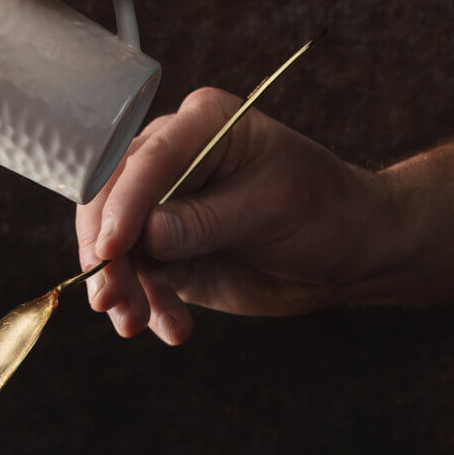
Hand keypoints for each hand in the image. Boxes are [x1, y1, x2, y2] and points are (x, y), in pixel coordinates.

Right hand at [76, 87, 396, 343]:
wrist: (346, 254)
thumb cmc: (323, 211)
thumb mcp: (271, 209)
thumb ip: (205, 220)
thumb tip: (146, 234)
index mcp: (201, 126)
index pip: (147, 161)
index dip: (123, 204)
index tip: (111, 248)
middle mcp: (171, 159)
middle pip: (112, 201)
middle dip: (107, 253)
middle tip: (108, 298)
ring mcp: (162, 206)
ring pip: (116, 246)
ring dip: (122, 288)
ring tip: (135, 325)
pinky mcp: (163, 250)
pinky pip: (138, 277)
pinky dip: (147, 306)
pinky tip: (171, 328)